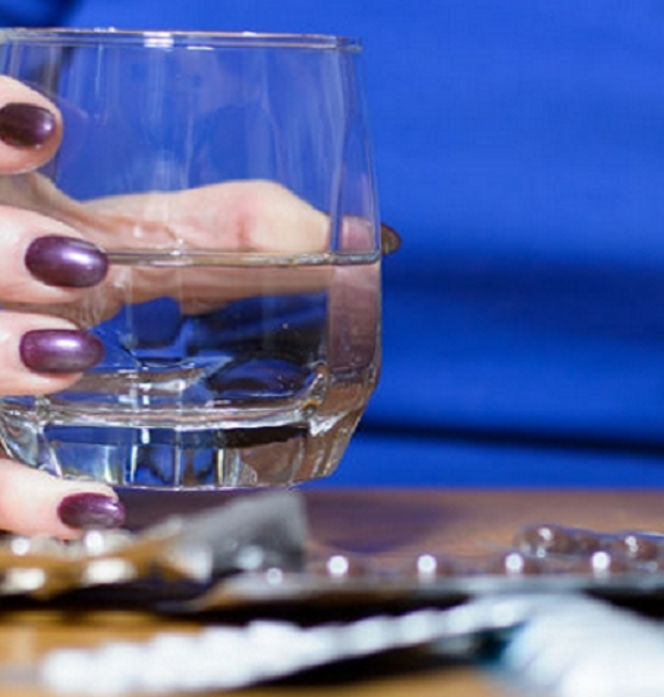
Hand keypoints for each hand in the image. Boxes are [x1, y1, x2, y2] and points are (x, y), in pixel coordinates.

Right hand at [0, 76, 381, 536]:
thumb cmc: (102, 282)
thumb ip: (231, 226)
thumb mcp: (150, 241)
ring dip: (2, 352)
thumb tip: (347, 240)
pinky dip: (25, 500)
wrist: (62, 345)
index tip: (45, 128)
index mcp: (14, 213)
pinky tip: (91, 505)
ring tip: (70, 352)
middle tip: (76, 262)